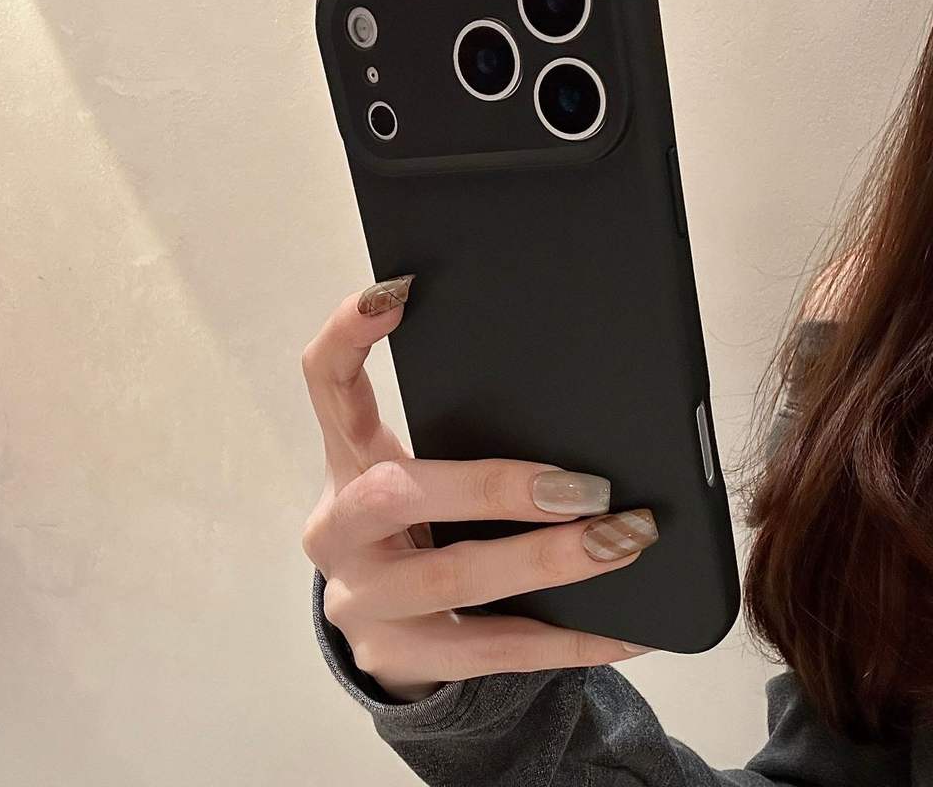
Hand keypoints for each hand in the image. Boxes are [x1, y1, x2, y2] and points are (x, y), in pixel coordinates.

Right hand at [301, 275, 658, 702]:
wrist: (389, 629)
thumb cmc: (418, 530)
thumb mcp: (423, 480)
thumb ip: (463, 446)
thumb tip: (578, 424)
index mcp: (345, 463)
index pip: (325, 384)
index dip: (348, 336)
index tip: (397, 291)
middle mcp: (338, 530)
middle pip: (395, 493)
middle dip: (492, 487)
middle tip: (582, 487)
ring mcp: (360, 602)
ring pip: (450, 579)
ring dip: (546, 561)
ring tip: (622, 542)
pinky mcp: (395, 660)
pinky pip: (490, 651)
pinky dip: (565, 638)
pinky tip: (625, 628)